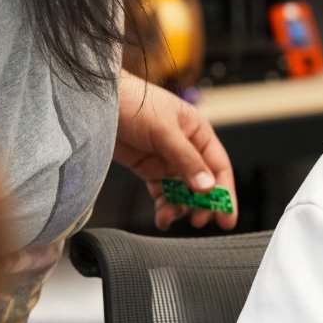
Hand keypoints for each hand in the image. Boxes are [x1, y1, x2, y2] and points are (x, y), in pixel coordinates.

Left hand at [114, 70, 237, 230]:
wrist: (95, 101)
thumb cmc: (133, 103)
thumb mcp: (164, 131)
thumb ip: (186, 160)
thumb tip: (207, 187)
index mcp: (198, 132)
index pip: (218, 167)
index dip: (225, 192)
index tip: (226, 216)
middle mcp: (186, 147)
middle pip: (203, 183)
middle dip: (202, 203)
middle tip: (198, 221)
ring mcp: (166, 159)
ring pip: (182, 191)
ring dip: (179, 207)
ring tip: (168, 216)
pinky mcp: (148, 168)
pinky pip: (162, 192)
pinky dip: (164, 205)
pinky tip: (161, 216)